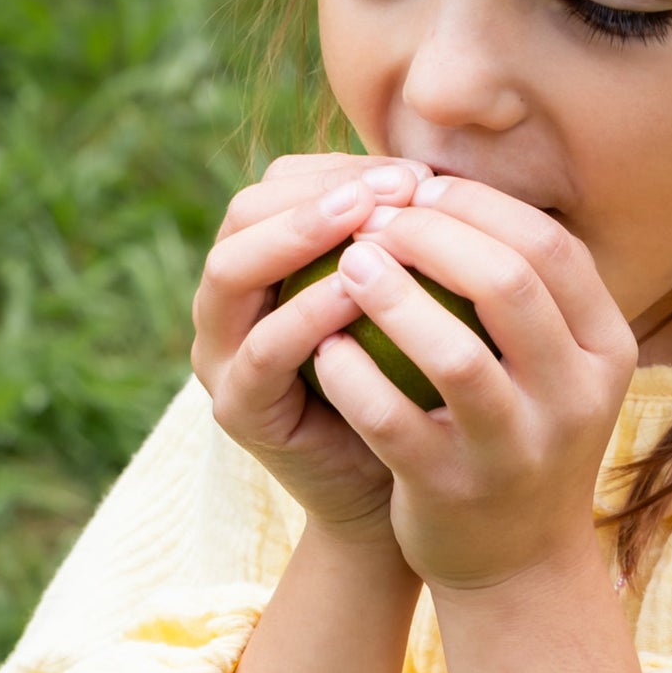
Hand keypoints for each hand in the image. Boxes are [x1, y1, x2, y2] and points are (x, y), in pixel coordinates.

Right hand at [192, 152, 432, 553]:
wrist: (395, 504)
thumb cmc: (414, 395)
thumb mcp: (412, 309)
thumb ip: (407, 249)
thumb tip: (451, 168)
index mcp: (264, 270)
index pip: (280, 186)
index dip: (341, 168)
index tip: (417, 171)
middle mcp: (227, 306)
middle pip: (243, 212)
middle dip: (319, 189)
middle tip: (396, 185)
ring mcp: (220, 357)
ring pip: (231, 268)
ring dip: (301, 234)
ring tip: (372, 216)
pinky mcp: (236, 410)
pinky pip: (263, 349)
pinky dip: (308, 313)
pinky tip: (362, 292)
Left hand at [316, 178, 638, 592]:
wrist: (518, 563)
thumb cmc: (519, 434)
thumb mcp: (553, 364)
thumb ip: (521, 287)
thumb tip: (443, 179)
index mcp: (605, 352)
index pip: (550, 249)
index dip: (478, 206)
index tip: (419, 190)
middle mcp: (574, 401)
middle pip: (509, 285)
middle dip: (431, 235)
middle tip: (374, 218)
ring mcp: (515, 452)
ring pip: (455, 357)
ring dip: (391, 298)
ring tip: (347, 265)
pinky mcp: (452, 492)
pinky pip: (392, 421)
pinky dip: (351, 375)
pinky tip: (325, 346)